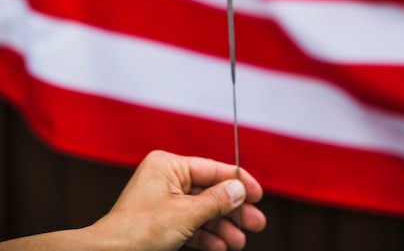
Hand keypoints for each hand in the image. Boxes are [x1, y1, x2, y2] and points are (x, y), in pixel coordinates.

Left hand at [91, 149, 265, 250]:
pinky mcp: (160, 220)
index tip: (258, 194)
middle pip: (209, 191)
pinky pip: (189, 224)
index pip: (211, 168)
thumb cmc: (139, 231)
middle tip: (256, 223)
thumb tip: (239, 189)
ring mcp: (162, 199)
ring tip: (239, 242)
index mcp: (167, 165)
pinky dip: (205, 236)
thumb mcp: (185, 215)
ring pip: (201, 210)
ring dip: (221, 227)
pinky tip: (220, 247)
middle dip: (232, 210)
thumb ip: (216, 201)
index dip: (237, 181)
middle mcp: (165, 178)